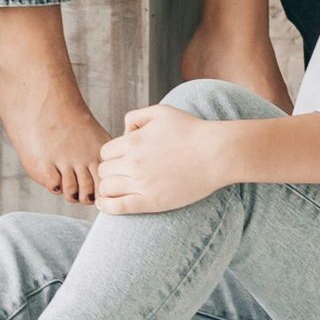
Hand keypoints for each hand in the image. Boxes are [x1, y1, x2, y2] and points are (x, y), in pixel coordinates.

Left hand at [95, 105, 229, 215]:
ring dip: (108, 188)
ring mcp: (141, 183)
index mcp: (132, 141)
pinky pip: (118, 207)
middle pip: (104, 170)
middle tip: (122, 174)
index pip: (105, 152)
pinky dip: (106, 207)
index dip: (112, 156)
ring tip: (117, 188)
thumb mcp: (160, 112)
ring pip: (107, 188)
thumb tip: (123, 131)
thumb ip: (136, 116)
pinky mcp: (151, 201)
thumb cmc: (191, 131)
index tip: (122, 160)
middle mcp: (132, 162)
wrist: (216, 153)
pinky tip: (104, 205)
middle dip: (110, 171)